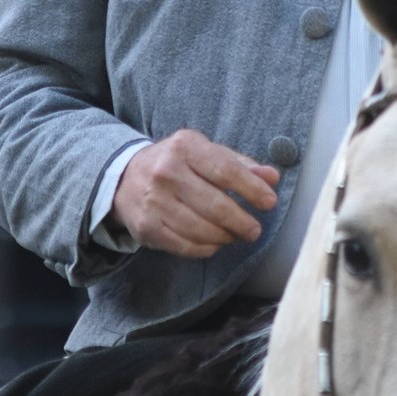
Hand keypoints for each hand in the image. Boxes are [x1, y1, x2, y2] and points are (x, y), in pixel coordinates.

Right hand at [111, 131, 280, 258]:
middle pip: (215, 205)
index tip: (269, 203)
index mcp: (185, 147)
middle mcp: (166, 172)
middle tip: (255, 230)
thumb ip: (241, 165)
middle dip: (242, 221)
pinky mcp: (146, 227)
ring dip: (225, 237)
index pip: (226, 171)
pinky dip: (206, 248)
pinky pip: (185, 246)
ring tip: (235, 236)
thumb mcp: (206, 153)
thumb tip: (272, 178)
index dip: (252, 189)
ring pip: (201, 229)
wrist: (124, 178)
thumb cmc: (177, 164)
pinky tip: (215, 243)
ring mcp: (153, 201)